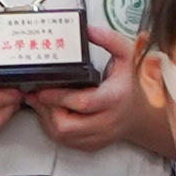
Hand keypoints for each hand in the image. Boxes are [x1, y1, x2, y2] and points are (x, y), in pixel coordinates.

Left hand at [34, 35, 151, 152]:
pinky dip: (53, 127)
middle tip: (36, 93)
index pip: (83, 103)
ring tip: (42, 101)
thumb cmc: (129, 84)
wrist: (140, 114)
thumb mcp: (126, 56)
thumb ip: (109, 40)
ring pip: (62, 135)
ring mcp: (98, 137)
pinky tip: (51, 112)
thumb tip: (88, 30)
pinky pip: (65, 141)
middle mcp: (107, 121)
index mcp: (115, 98)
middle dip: (46, 109)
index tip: (42, 89)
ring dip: (47, 118)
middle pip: (67, 124)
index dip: (59, 97)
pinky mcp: (91, 146)